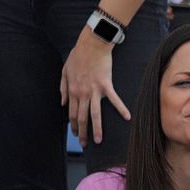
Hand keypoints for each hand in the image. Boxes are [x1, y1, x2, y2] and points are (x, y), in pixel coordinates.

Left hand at [60, 27, 129, 144]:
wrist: (91, 45)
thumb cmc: (77, 56)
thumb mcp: (64, 71)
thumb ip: (62, 88)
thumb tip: (62, 103)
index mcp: (72, 91)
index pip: (71, 113)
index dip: (73, 125)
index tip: (76, 134)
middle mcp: (82, 93)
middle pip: (82, 117)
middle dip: (83, 132)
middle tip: (86, 144)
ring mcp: (95, 91)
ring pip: (95, 114)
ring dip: (96, 129)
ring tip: (98, 140)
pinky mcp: (106, 85)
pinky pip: (115, 100)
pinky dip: (121, 109)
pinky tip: (128, 117)